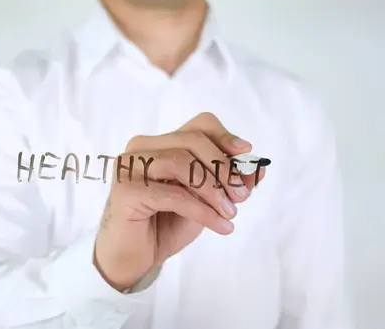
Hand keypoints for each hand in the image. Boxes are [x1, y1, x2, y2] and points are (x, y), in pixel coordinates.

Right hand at [93, 112, 265, 290]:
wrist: (134, 259)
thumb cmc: (165, 226)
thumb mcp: (205, 201)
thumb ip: (227, 183)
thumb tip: (258, 168)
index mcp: (159, 144)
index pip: (198, 126)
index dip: (225, 137)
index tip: (246, 153)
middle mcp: (140, 148)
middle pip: (192, 140)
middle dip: (223, 168)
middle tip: (241, 197)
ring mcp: (129, 167)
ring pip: (182, 162)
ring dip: (214, 190)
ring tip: (230, 213)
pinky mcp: (125, 190)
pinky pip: (174, 194)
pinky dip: (203, 210)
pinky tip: (220, 226)